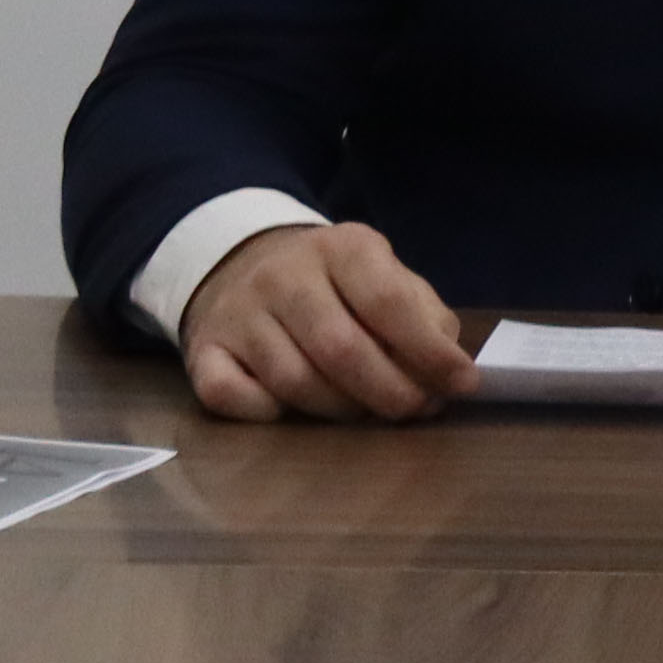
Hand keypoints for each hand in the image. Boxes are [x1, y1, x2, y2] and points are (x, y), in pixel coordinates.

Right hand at [180, 220, 479, 423]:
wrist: (241, 263)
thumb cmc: (332, 282)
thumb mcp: (383, 275)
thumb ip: (421, 314)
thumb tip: (448, 368)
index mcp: (343, 248)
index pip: (389, 302)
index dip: (429, 351)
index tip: (461, 385)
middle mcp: (284, 275)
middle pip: (340, 349)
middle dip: (388, 392)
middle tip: (415, 411)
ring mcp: (238, 314)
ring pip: (293, 382)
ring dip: (339, 410)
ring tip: (365, 412)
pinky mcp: (201, 350)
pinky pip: (233, 398)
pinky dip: (268, 415)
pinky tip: (293, 412)